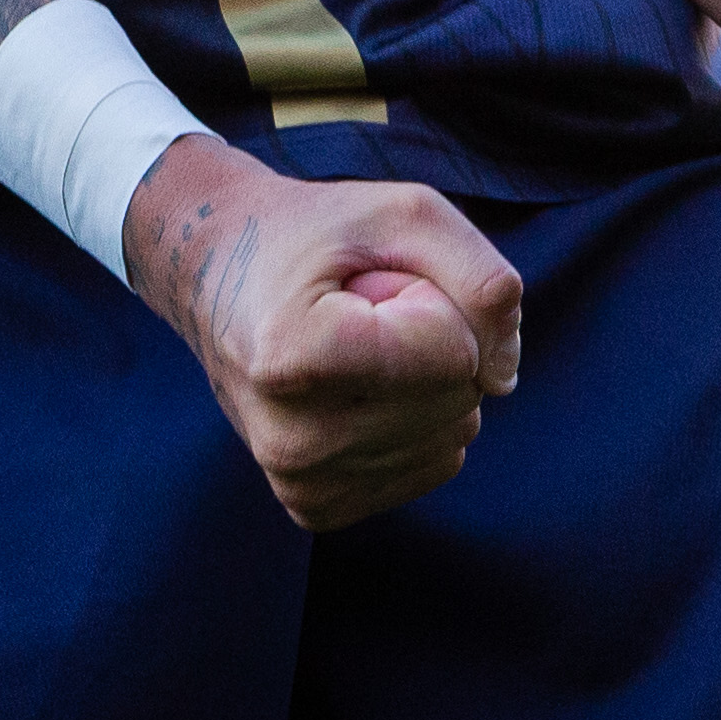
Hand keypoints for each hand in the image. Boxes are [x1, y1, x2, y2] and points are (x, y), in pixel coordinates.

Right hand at [122, 134, 521, 529]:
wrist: (217, 273)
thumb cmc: (315, 234)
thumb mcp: (401, 212)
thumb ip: (481, 278)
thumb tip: (503, 378)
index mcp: (291, 354)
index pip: (451, 352)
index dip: (432, 295)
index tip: (368, 280)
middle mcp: (289, 436)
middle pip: (457, 399)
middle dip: (435, 337)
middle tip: (362, 307)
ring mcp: (299, 481)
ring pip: (452, 438)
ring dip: (425, 378)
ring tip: (357, 342)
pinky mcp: (315, 507)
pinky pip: (430, 467)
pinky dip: (415, 417)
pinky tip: (357, 385)